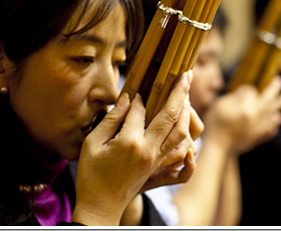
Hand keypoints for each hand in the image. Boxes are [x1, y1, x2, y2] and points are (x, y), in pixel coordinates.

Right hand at [72, 71, 193, 225]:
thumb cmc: (91, 174)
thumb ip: (110, 119)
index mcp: (129, 142)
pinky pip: (182, 152)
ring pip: (182, 133)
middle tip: (186, 75)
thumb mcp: (92, 144)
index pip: (140, 110)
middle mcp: (148, 150)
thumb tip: (127, 98)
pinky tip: (187, 130)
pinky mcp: (160, 168)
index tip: (134, 90)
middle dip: (181, 92)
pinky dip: (188, 141)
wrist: (101, 206)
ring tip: (186, 96)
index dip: (137, 97)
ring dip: (187, 113)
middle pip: (172, 116)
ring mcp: (157, 160)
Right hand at [203, 75, 280, 154]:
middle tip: (280, 80)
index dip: (248, 90)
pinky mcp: (255, 138)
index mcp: (246, 109)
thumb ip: (234, 97)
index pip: (251, 93)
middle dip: (273, 90)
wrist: (216, 148)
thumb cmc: (214, 124)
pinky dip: (273, 124)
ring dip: (279, 105)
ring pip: (270, 114)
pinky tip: (278, 119)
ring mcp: (256, 129)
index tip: (244, 89)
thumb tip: (246, 91)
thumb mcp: (219, 106)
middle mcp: (254, 118)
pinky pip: (268, 130)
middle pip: (267, 101)